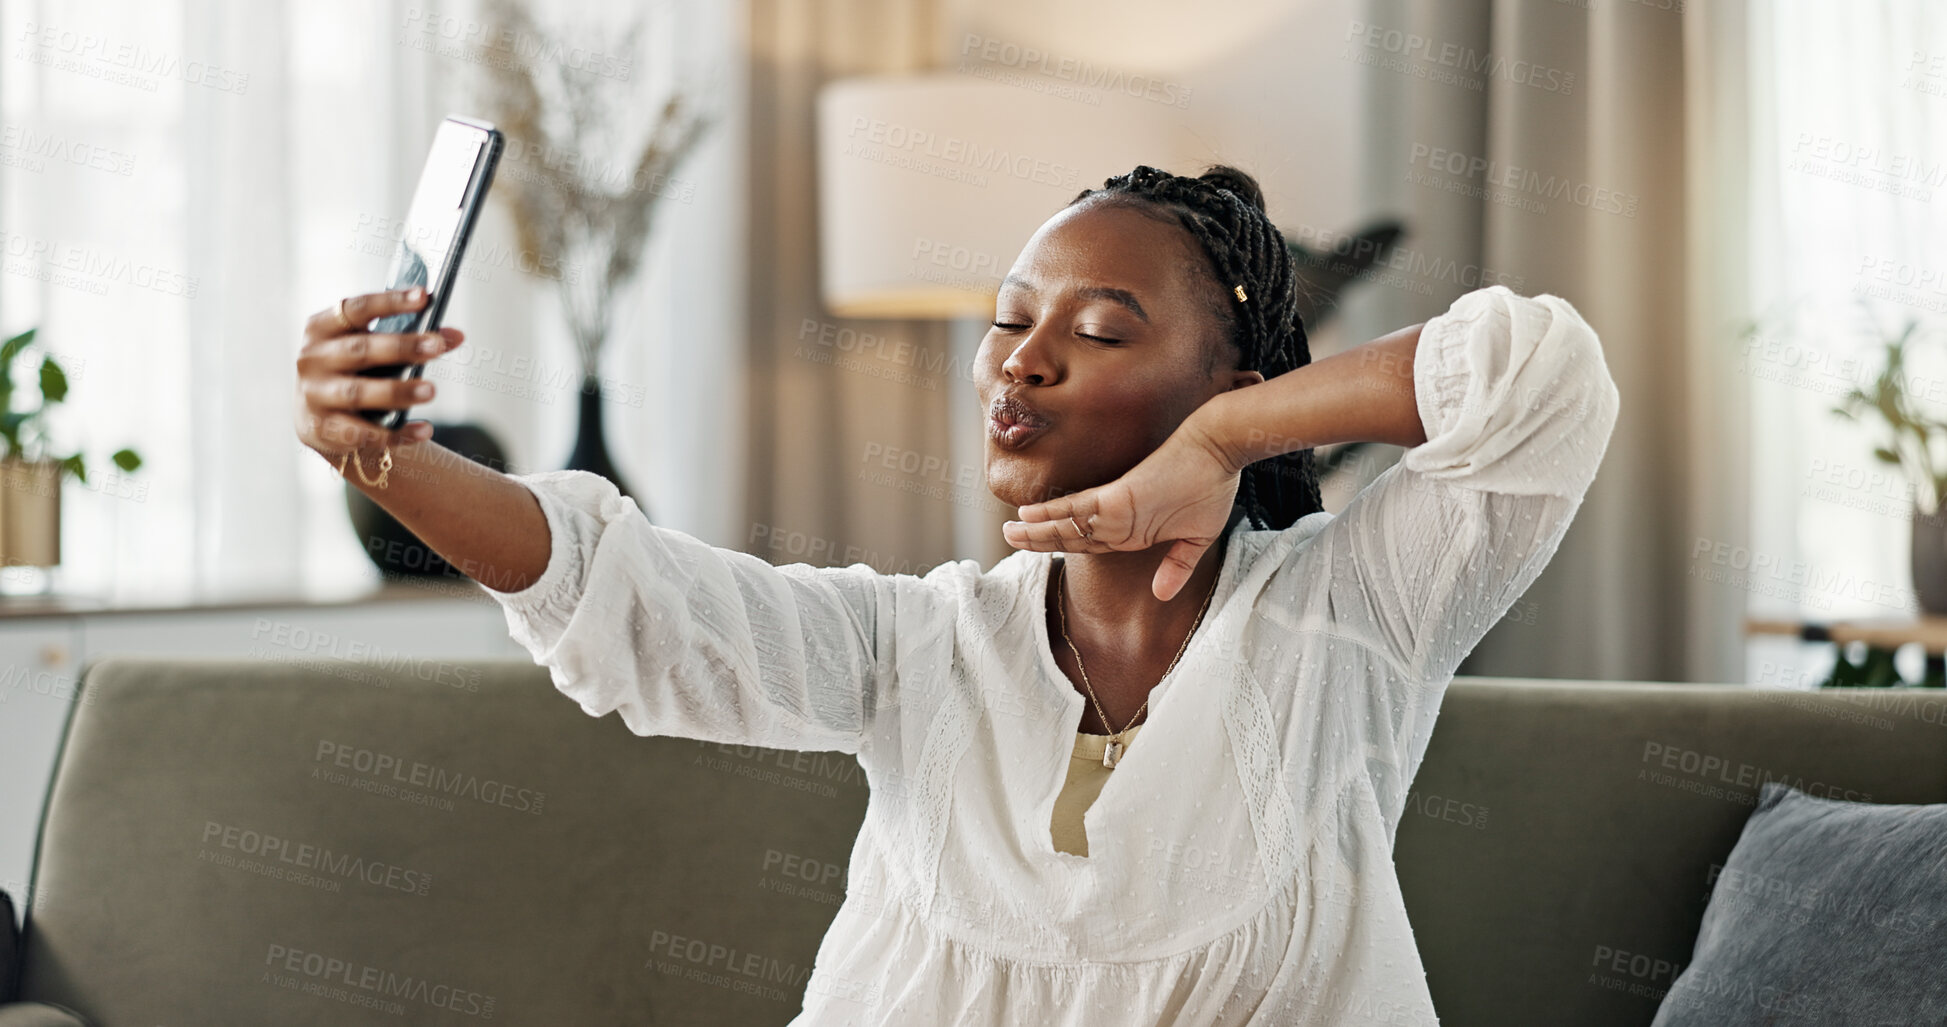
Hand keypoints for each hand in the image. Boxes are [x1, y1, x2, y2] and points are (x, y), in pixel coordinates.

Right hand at [294, 287, 462, 462]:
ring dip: (397, 391)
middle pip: (360, 350)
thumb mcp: (373, 347)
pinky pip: (362, 432)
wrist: (315, 415)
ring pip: (358, 392)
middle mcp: (312, 358)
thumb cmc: (353, 369)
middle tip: (437, 347)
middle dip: (401, 347)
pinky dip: (396, 433)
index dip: (390, 301)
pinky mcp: (322, 428)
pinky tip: (425, 430)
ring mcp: (314, 394)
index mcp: (323, 327)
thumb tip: (456, 336)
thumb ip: (412, 338)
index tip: (424, 296)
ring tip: (431, 390)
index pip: (357, 308)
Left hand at [1001, 415, 1238, 601]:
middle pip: (1070, 535)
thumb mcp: (1197, 537)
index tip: (1039, 552)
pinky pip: (1078, 508)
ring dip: (1036, 530)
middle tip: (1008, 540)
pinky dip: (1052, 513)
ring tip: (1008, 533)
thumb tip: (1162, 594)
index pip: (1088, 544)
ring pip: (1067, 524)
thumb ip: (1177, 565)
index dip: (1062, 548)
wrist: (1221, 448)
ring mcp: (1116, 507)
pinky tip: (1028, 515)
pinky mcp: (1118, 495)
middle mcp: (1118, 519)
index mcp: (1132, 529)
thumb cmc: (1213, 485)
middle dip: (1039, 540)